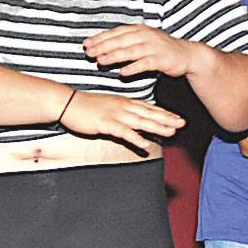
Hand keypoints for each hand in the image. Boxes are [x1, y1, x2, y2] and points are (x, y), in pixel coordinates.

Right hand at [60, 91, 184, 155]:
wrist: (65, 102)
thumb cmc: (83, 107)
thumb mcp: (105, 107)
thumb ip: (118, 114)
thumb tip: (129, 121)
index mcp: (123, 102)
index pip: (147, 107)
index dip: (163, 113)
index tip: (177, 117)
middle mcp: (122, 107)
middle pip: (148, 113)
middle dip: (166, 119)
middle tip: (182, 124)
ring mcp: (114, 115)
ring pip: (140, 121)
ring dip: (156, 127)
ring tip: (171, 132)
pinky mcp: (104, 123)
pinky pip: (123, 132)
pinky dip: (135, 138)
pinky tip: (145, 144)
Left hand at [83, 25, 196, 78]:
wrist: (187, 55)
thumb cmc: (161, 49)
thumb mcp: (143, 41)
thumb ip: (125, 42)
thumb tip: (102, 47)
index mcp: (140, 30)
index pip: (116, 32)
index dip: (101, 37)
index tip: (87, 44)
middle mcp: (146, 36)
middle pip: (121, 40)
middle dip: (103, 46)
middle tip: (89, 53)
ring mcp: (154, 47)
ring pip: (131, 51)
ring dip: (114, 56)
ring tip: (100, 61)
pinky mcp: (162, 59)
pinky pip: (145, 64)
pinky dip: (133, 68)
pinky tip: (122, 73)